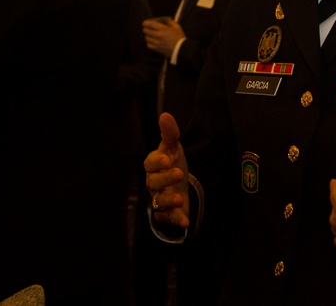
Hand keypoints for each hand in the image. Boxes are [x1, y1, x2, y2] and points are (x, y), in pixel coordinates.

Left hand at [143, 17, 184, 56]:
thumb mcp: (177, 27)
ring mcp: (156, 43)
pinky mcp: (157, 49)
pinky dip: (149, 43)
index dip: (145, 23)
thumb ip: (170, 22)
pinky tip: (152, 42)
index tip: (145, 23)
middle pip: (145, 31)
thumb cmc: (180, 37)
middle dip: (145, 28)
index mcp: (163, 29)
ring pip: (146, 38)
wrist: (181, 50)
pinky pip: (148, 45)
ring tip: (150, 35)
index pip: (150, 24)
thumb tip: (165, 19)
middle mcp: (158, 35)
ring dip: (147, 36)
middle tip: (147, 28)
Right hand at [143, 113, 190, 227]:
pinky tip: (185, 220)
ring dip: (168, 201)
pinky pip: (168, 218)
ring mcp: (159, 199)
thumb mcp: (173, 148)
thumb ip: (170, 133)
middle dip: (165, 179)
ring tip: (179, 199)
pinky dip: (176, 220)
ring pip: (159, 202)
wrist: (180, 185)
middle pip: (154, 183)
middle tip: (179, 174)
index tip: (166, 159)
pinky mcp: (166, 214)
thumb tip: (165, 115)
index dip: (157, 162)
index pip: (149, 164)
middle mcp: (153, 184)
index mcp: (153, 166)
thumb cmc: (172, 163)